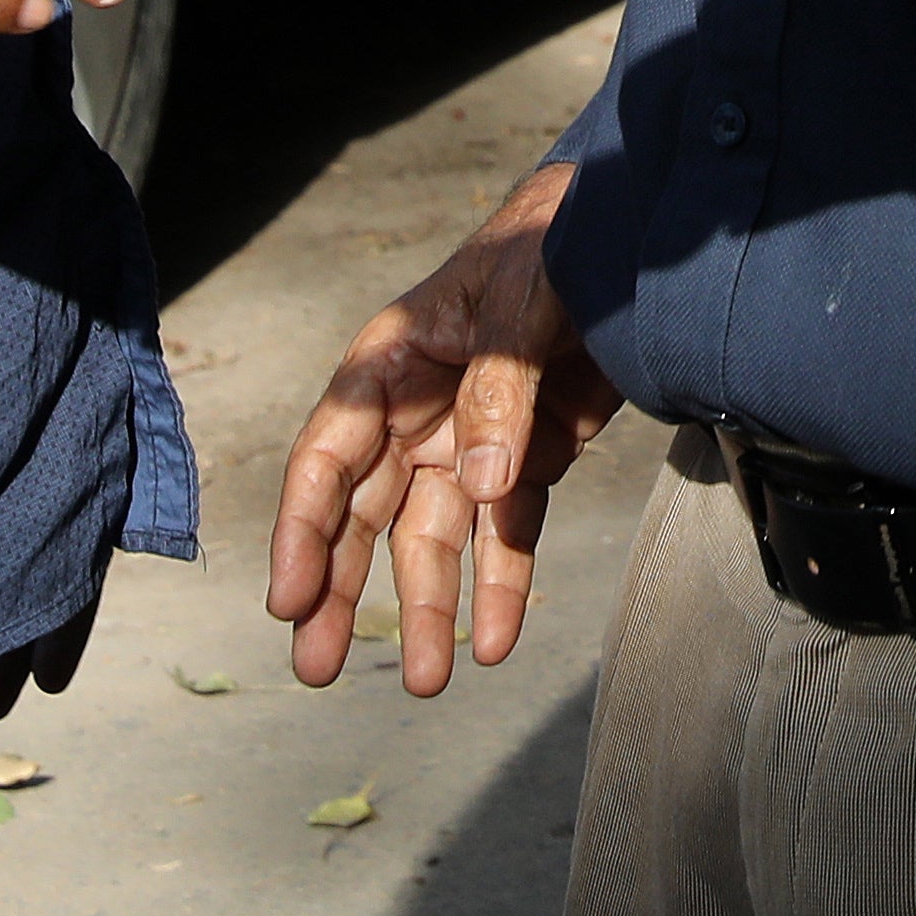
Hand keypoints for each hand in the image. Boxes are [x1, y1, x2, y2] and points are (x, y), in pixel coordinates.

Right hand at [264, 166, 619, 697]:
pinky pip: (505, 534)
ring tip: (425, 681)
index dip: (302, 531)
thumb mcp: (522, 306)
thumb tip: (481, 490)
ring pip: (430, 540)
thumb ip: (500, 392)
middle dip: (338, 591)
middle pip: (363, 516)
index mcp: (388, 365)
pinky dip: (501, 587)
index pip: (327, 458)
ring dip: (425, 608)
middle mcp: (416, 412)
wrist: (627, 234)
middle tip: (316, 667)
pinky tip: (498, 642)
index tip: (288, 600)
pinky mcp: (526, 458)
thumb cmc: (551, 246)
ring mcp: (469, 440)